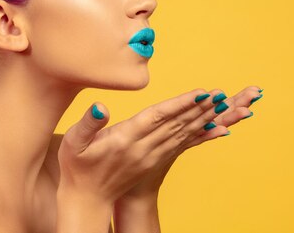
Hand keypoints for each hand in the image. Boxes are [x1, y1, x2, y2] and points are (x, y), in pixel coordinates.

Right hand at [58, 87, 258, 202]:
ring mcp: (151, 157)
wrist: (86, 200)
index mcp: (125, 139)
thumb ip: (88, 124)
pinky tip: (215, 129)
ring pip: (182, 134)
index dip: (180, 104)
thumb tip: (99, 107)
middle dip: (199, 108)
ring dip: (202, 118)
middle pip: (176, 124)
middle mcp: (143, 149)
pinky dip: (199, 135)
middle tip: (220, 93)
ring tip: (220, 105)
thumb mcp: (73, 144)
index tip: (200, 93)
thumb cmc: (76, 169)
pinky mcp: (153, 162)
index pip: (158, 117)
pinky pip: (181, 145)